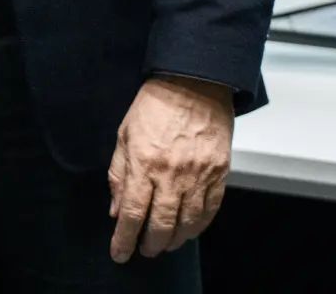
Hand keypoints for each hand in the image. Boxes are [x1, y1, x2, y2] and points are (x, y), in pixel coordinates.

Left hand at [108, 75, 233, 262]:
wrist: (193, 83)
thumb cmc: (154, 106)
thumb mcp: (124, 136)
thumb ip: (119, 175)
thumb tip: (116, 210)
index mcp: (144, 163)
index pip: (132, 213)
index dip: (124, 239)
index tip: (119, 253)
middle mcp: (172, 174)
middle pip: (161, 224)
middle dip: (150, 244)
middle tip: (144, 250)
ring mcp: (199, 175)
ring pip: (188, 223)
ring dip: (175, 239)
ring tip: (165, 244)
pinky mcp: (219, 172)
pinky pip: (211, 209)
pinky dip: (199, 226)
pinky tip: (189, 230)